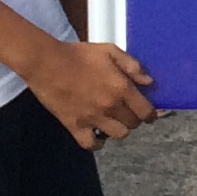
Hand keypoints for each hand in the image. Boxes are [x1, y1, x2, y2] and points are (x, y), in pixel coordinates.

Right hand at [26, 39, 158, 148]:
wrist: (46, 62)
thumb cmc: (78, 54)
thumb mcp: (109, 51)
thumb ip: (132, 65)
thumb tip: (149, 82)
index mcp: (121, 88)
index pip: (146, 111)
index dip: (150, 114)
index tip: (148, 113)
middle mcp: (110, 106)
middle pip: (133, 124)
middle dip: (134, 119)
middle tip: (127, 112)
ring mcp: (93, 118)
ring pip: (118, 135)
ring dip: (119, 129)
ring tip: (113, 122)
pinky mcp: (74, 125)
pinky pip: (91, 144)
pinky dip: (97, 143)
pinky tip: (97, 135)